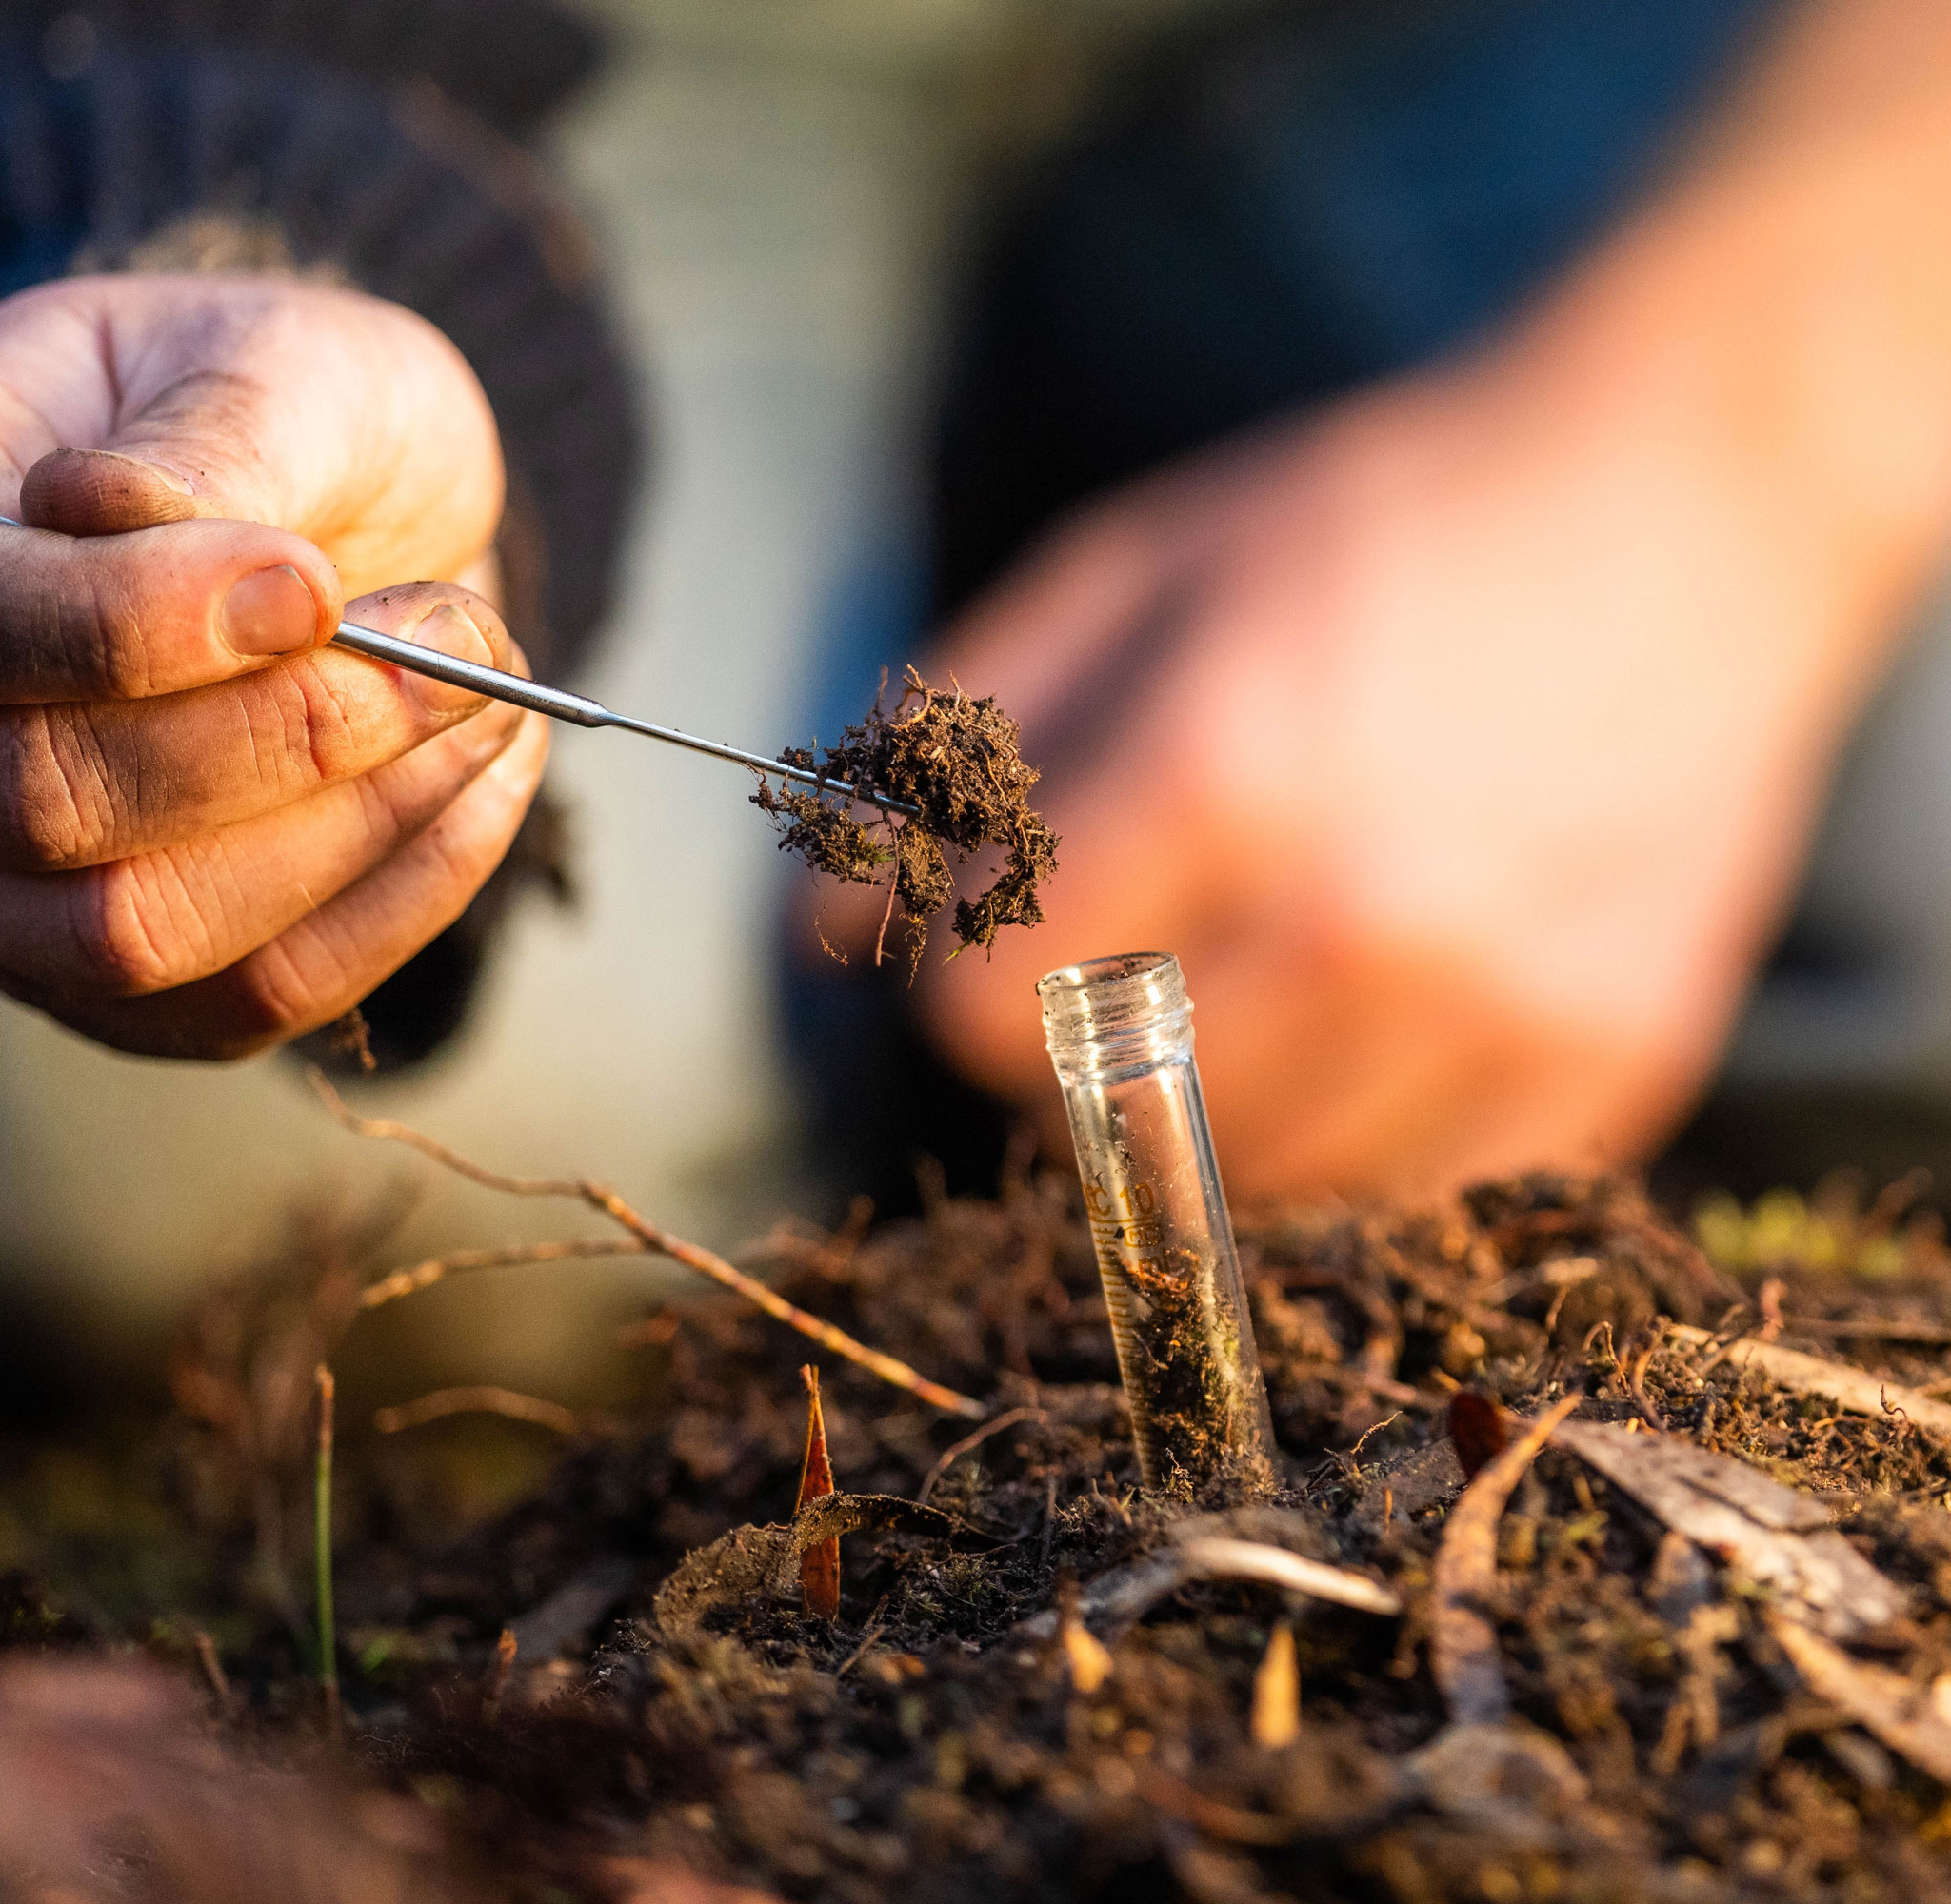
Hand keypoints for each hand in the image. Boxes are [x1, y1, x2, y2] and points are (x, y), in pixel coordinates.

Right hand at [0, 274, 546, 1058]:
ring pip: (140, 930)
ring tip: (486, 702)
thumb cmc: (280, 414)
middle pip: (40, 805)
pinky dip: (399, 898)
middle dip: (286, 735)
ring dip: (356, 825)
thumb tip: (130, 517)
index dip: (137, 622)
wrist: (336, 519)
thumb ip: (214, 441)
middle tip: (459, 640)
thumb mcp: (270, 359)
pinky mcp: (108, 979)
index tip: (317, 582)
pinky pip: (248, 997)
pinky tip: (479, 782)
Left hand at [834, 352, 1894, 1198]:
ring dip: (1211, 1114)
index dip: (963, 978)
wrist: (1691, 501)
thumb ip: (956, 743)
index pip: (981, 1017)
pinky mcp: (1611, 1060)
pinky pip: (1413, 1196)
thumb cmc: (1381, 523)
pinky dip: (1362, 1136)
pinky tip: (1381, 1020)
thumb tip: (815, 926)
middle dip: (1073, 1057)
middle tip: (1132, 958)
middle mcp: (1361, 921)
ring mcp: (1499, 1007)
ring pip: (1252, 1185)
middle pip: (1105, 1123)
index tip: (1005, 933)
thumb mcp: (1135, 570)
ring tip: (1260, 981)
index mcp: (1220, 776)